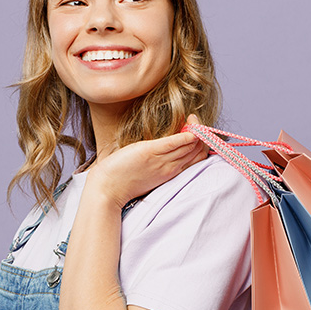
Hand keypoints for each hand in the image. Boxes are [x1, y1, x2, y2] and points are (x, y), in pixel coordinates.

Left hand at [85, 116, 209, 208]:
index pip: (198, 157)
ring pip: (191, 147)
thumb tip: (167, 144)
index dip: (202, 143)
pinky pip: (174, 144)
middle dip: (203, 134)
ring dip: (196, 130)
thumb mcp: (149, 170)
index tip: (195, 130)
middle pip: (199, 151)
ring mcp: (162, 161)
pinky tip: (188, 127)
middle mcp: (171, 168)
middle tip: (195, 121)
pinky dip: (185, 136)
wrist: (107, 190)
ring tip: (192, 119)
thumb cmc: (125, 179)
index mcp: (171, 172)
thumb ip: (160, 159)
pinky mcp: (150, 153)